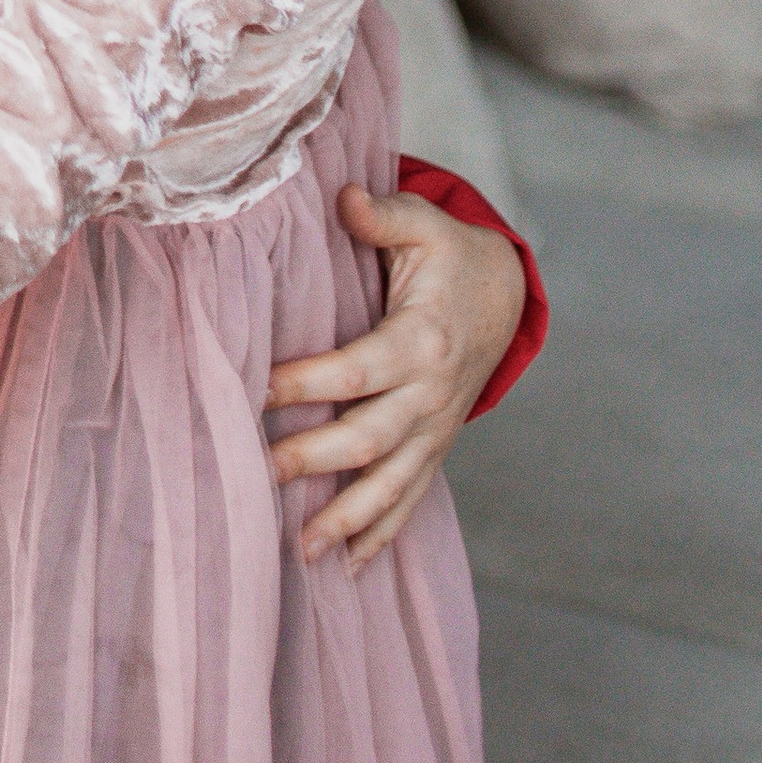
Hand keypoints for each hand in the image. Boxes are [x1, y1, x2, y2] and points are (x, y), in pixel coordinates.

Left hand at [267, 184, 526, 567]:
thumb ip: (384, 214)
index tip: (256, 392)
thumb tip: (345, 197)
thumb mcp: (425, 223)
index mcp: (420, 341)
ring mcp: (436, 429)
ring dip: (346, 519)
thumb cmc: (451, 255)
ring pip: (390, 484)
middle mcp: (430, 396)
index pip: (354, 370)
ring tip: (300, 549)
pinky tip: (349, 565)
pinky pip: (411, 497)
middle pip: (367, 438)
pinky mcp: (436, 446)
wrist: (505, 295)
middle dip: (313, 460)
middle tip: (260, 473)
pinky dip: (383, 533)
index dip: (305, 382)